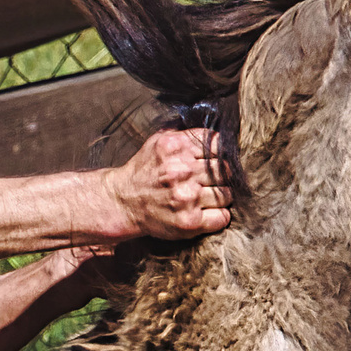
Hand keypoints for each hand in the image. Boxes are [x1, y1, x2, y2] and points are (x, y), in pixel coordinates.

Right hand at [102, 128, 231, 240]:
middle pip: (225, 170)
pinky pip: (222, 217)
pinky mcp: (189, 221)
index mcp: (176, 147)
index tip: (215, 159)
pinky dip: (219, 216)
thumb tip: (215, 128)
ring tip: (206, 197)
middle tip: (210, 181)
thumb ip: (185, 132)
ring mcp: (187, 197)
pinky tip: (208, 213)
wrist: (123, 202)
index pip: (219, 144)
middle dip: (221, 175)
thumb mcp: (158, 141)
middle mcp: (182, 170)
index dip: (221, 152)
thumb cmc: (144, 171)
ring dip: (221, 196)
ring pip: (227, 194)